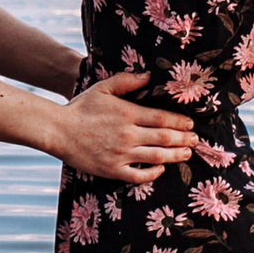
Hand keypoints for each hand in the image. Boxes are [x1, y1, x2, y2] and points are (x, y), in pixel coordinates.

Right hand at [49, 71, 194, 182]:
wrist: (58, 130)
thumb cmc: (80, 108)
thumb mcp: (102, 88)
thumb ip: (126, 81)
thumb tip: (149, 76)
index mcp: (127, 114)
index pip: (162, 118)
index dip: (180, 122)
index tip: (190, 124)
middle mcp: (128, 135)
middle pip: (164, 138)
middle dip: (184, 139)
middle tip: (195, 140)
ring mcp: (121, 154)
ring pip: (157, 157)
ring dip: (175, 155)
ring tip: (186, 153)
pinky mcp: (112, 170)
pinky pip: (139, 175)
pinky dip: (153, 173)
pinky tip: (161, 169)